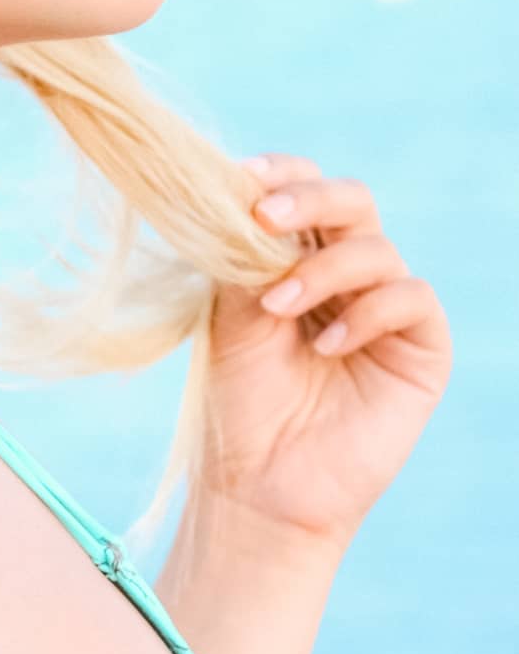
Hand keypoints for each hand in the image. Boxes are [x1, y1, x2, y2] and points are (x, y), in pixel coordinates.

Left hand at [197, 152, 453, 555]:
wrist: (259, 481)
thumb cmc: (241, 394)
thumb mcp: (230, 310)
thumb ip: (245, 253)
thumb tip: (244, 194)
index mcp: (299, 251)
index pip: (303, 187)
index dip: (281, 172)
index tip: (242, 176)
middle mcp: (348, 270)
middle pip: (351, 199)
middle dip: (308, 198)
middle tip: (263, 217)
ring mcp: (387, 306)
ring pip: (376, 248)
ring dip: (323, 268)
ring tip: (277, 307)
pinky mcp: (422, 348)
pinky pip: (410, 298)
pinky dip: (365, 312)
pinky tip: (326, 345)